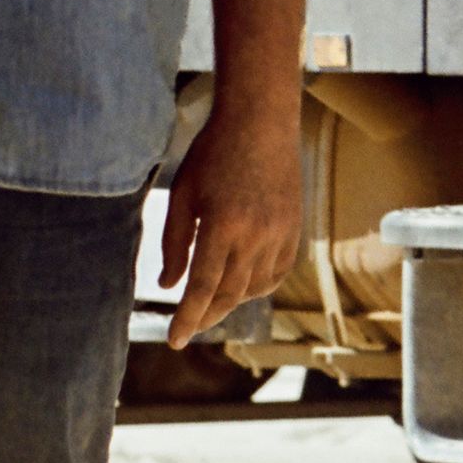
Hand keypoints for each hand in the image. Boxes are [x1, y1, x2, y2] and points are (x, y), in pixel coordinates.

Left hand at [161, 88, 301, 342]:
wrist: (261, 122)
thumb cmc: (213, 154)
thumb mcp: (183, 195)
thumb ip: (174, 244)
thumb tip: (169, 286)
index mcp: (223, 226)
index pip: (202, 288)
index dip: (187, 319)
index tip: (174, 340)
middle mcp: (255, 236)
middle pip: (228, 295)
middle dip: (205, 317)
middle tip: (187, 327)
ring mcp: (279, 234)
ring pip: (253, 289)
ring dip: (230, 301)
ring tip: (210, 300)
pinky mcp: (293, 229)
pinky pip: (275, 274)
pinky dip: (255, 287)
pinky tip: (239, 283)